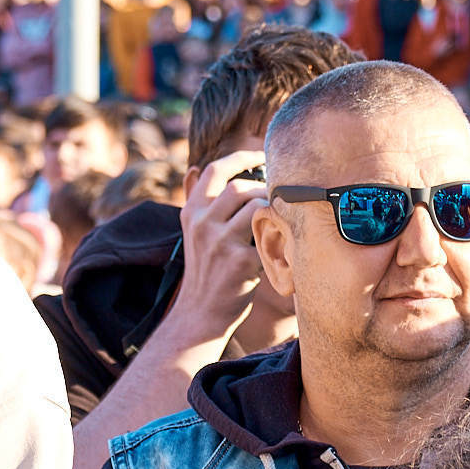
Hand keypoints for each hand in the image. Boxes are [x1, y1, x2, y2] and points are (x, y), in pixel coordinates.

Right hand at [176, 150, 267, 337]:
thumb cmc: (205, 271)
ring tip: (275, 224)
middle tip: (273, 201)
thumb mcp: (193, 232)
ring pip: (256, 207)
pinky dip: (276, 239)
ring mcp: (220, 242)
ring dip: (271, 212)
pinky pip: (267, 237)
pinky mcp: (239, 262)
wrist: (199, 314)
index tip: (260, 154)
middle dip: (262, 190)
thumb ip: (198, 202)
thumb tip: (197, 167)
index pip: (216, 170)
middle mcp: (202, 223)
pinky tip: (278, 248)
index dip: (240, 157)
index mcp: (191, 212)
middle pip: (239, 187)